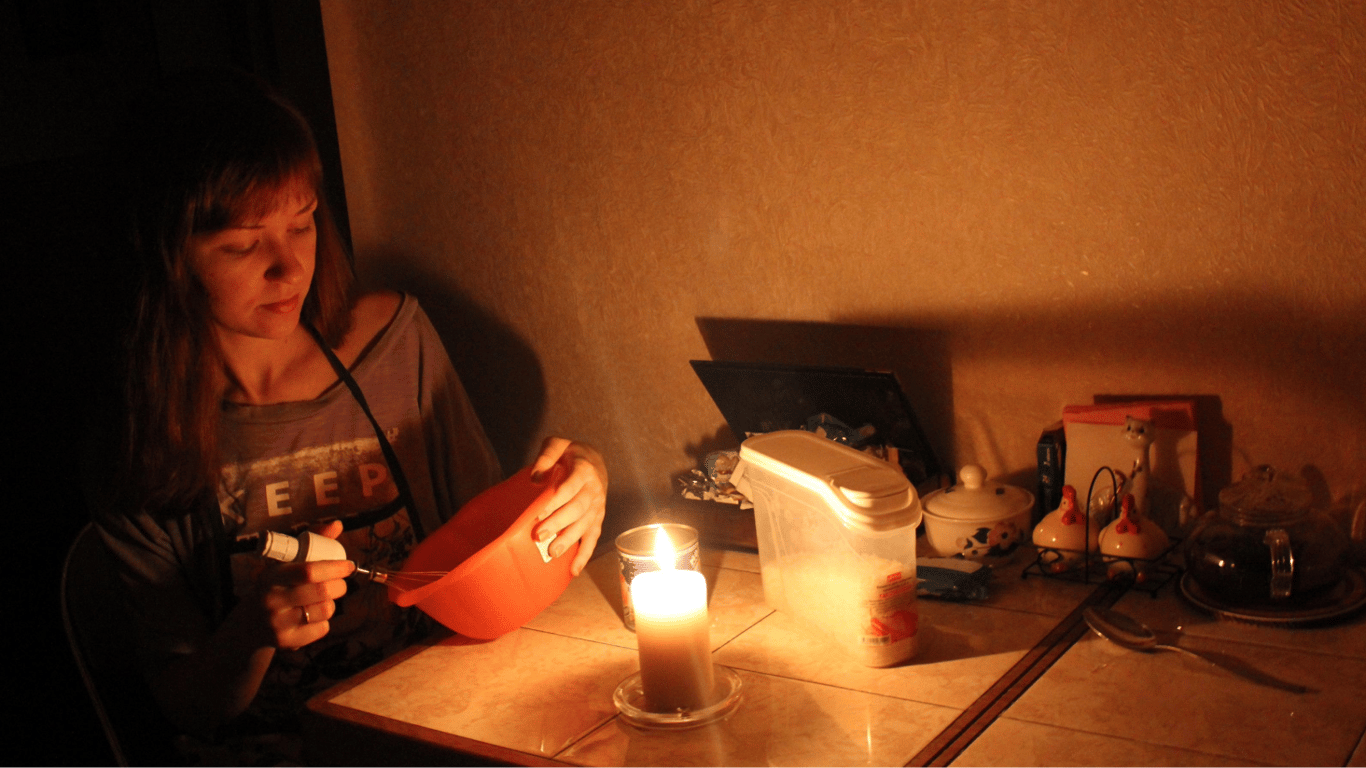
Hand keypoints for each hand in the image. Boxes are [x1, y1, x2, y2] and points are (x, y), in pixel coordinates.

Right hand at [248, 520, 353, 649]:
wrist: (249, 625)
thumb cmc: (274, 586)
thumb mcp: (283, 563)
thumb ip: (311, 541)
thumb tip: (337, 525)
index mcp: (271, 576)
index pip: (308, 571)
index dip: (334, 567)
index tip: (348, 565)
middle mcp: (272, 600)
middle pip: (322, 591)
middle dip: (340, 585)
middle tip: (340, 583)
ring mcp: (279, 623)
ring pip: (325, 610)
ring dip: (332, 603)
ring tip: (323, 600)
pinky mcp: (287, 642)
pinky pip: (322, 629)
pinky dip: (324, 621)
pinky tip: (312, 617)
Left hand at [529, 437, 606, 575]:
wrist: (594, 459)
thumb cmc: (570, 453)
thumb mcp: (558, 444)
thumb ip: (546, 456)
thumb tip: (535, 479)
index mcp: (585, 470)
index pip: (570, 487)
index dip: (555, 501)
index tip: (538, 512)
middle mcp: (595, 489)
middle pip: (578, 509)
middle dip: (559, 524)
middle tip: (538, 536)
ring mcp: (598, 506)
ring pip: (586, 526)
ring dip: (570, 540)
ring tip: (552, 553)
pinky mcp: (597, 519)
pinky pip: (593, 538)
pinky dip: (584, 555)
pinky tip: (573, 570)